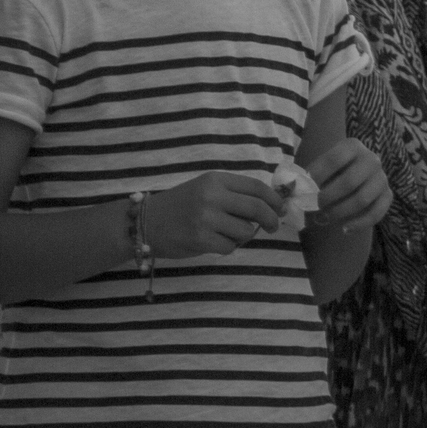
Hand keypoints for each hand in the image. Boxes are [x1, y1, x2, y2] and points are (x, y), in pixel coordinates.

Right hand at [142, 172, 283, 260]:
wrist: (144, 222)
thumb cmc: (180, 205)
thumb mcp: (206, 189)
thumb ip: (234, 194)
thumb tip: (271, 205)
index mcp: (216, 180)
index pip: (256, 187)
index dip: (274, 199)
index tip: (282, 208)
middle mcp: (212, 196)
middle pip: (257, 208)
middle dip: (271, 220)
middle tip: (273, 227)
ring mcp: (205, 218)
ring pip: (246, 231)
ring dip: (243, 236)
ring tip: (227, 234)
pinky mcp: (200, 238)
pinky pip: (230, 247)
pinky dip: (227, 247)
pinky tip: (214, 242)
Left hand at [303, 138, 391, 233]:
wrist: (351, 178)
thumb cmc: (329, 173)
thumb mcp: (318, 168)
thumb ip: (306, 178)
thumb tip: (289, 192)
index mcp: (353, 146)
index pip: (334, 160)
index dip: (316, 176)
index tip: (301, 190)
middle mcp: (372, 159)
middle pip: (349, 181)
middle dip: (326, 198)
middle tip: (311, 207)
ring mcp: (382, 177)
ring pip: (362, 199)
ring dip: (339, 212)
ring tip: (322, 218)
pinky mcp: (388, 194)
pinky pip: (377, 213)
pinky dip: (359, 223)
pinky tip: (344, 229)